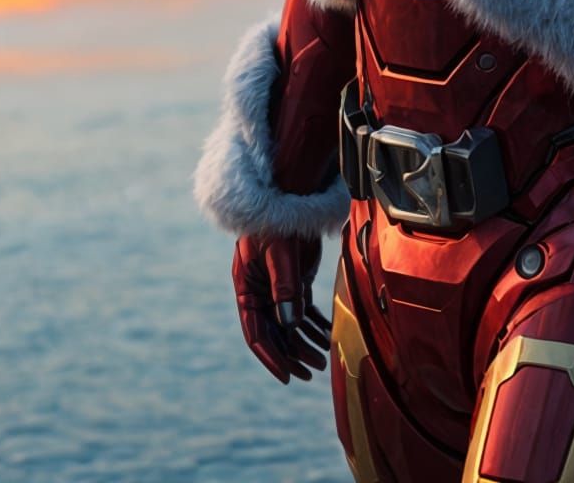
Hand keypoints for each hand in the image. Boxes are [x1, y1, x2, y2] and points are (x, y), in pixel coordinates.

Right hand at [232, 234, 330, 383]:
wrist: (292, 197)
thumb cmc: (278, 223)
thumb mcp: (279, 255)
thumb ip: (285, 288)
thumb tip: (290, 325)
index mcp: (247, 289)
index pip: (256, 332)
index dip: (271, 357)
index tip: (287, 377)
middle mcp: (260, 293)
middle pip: (275, 333)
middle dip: (292, 355)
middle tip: (312, 372)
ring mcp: (277, 288)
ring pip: (290, 325)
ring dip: (305, 342)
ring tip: (323, 360)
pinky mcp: (295, 281)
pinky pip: (303, 311)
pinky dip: (313, 325)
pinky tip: (326, 337)